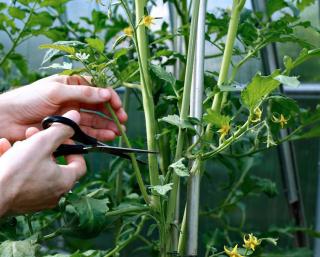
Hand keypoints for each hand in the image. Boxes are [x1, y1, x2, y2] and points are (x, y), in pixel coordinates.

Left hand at [0, 75, 126, 142]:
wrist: (6, 119)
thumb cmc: (28, 99)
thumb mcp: (57, 91)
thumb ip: (83, 93)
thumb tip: (106, 93)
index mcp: (71, 85)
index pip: (96, 88)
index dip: (109, 96)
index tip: (117, 106)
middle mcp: (73, 99)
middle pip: (98, 106)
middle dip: (111, 113)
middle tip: (122, 121)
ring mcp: (71, 115)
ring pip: (94, 120)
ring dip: (106, 126)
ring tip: (117, 132)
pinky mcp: (67, 129)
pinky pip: (86, 132)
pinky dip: (97, 135)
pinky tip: (107, 137)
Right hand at [0, 110, 85, 215]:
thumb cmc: (18, 170)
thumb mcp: (42, 143)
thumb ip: (61, 129)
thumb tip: (76, 116)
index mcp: (65, 181)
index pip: (80, 165)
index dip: (74, 149)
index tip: (62, 139)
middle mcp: (55, 194)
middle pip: (56, 165)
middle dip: (44, 147)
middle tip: (34, 136)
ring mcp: (38, 200)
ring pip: (37, 170)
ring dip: (28, 154)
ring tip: (17, 143)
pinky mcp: (21, 202)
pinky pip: (23, 180)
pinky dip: (16, 166)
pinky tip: (3, 150)